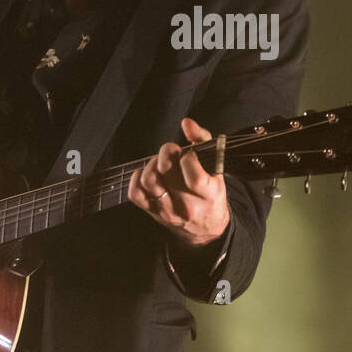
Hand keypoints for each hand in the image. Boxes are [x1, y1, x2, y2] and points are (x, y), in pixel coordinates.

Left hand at [128, 118, 229, 246]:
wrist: (205, 228)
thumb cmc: (210, 192)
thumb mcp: (216, 168)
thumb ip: (203, 140)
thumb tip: (187, 123)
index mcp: (208, 194)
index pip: (193, 172)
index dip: (187, 155)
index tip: (189, 154)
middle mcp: (188, 205)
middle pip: (165, 170)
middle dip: (167, 153)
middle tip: (172, 154)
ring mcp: (168, 211)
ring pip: (148, 179)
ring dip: (152, 164)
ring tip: (161, 164)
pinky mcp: (153, 213)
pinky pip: (134, 192)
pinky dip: (137, 177)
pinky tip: (149, 174)